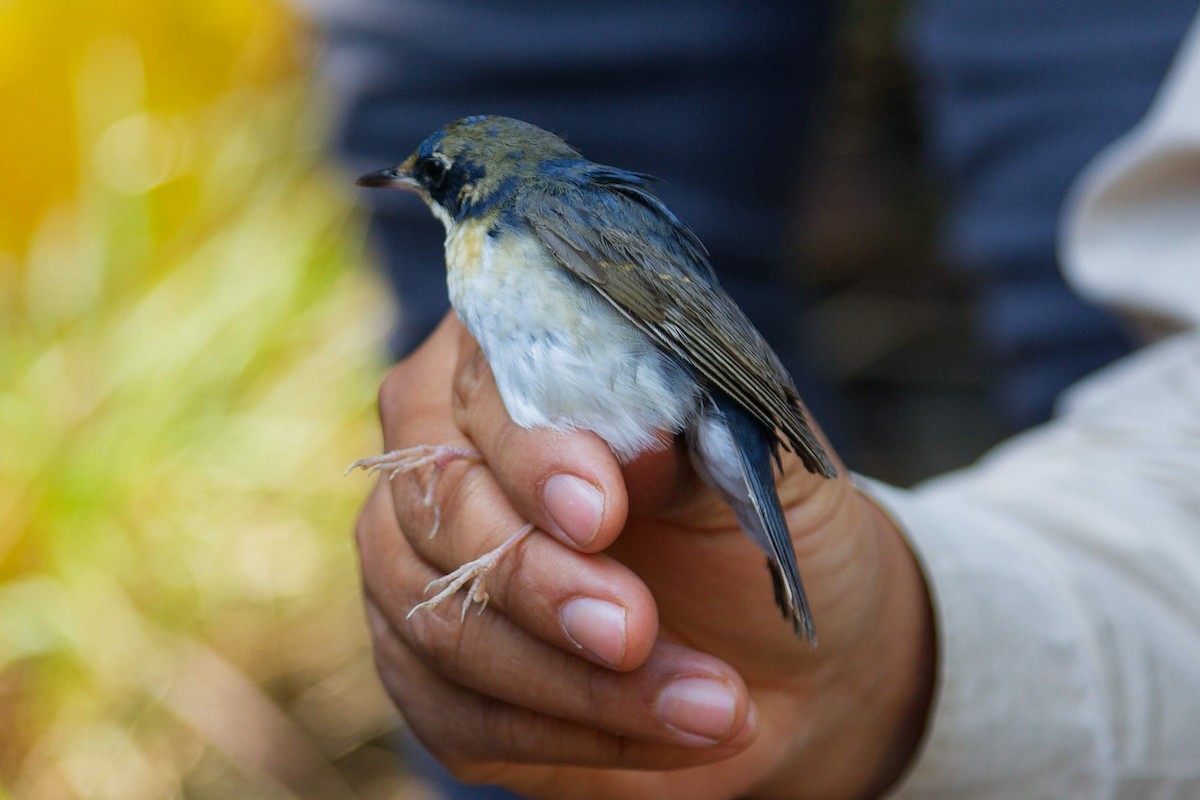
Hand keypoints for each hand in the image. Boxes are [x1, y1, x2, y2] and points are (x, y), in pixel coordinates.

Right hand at [355, 313, 934, 798]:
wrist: (789, 657)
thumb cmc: (765, 531)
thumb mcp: (754, 468)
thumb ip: (689, 435)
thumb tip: (633, 438)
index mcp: (516, 369)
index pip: (482, 387)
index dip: (532, 453)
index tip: (602, 515)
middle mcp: (448, 455)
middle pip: (434, 509)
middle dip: (538, 580)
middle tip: (635, 631)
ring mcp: (423, 566)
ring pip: (437, 623)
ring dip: (572, 682)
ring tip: (707, 703)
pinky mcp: (432, 671)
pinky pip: (454, 716)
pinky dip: (567, 735)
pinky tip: (665, 733)